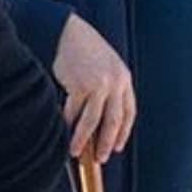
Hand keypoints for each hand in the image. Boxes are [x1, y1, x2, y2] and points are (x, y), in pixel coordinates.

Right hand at [52, 13, 135, 162]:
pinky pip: (72, 111)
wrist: (70, 33)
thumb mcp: (107, 68)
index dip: (123, 133)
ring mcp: (98, 85)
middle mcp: (115, 84)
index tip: (117, 147)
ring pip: (92, 121)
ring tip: (76, 152)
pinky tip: (62, 131)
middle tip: (100, 158)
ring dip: (83, 140)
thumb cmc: (87, 52)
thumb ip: (110, 90)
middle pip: (114, 121)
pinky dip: (67, 123)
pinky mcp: (79, 85)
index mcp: (125, 80)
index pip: (128, 113)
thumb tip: (102, 123)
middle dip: (106, 142)